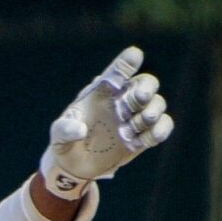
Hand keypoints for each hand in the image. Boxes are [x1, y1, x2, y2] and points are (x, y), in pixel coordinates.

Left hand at [40, 46, 173, 198]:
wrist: (75, 166)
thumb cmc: (66, 141)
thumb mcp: (59, 134)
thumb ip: (65, 129)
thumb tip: (80, 130)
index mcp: (102, 92)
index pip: (117, 71)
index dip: (127, 62)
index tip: (135, 54)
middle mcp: (122, 100)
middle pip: (145, 83)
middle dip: (146, 88)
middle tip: (141, 98)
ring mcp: (135, 117)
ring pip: (157, 104)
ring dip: (152, 112)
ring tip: (133, 126)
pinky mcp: (144, 136)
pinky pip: (163, 126)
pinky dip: (160, 130)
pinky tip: (149, 138)